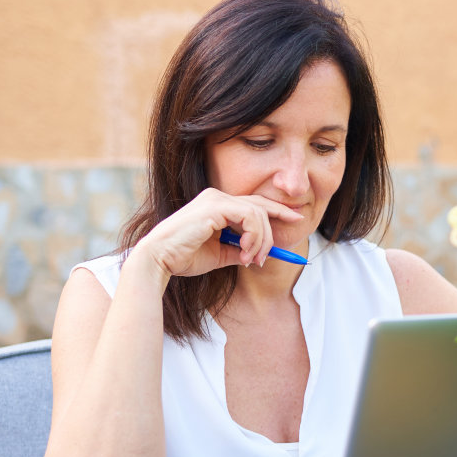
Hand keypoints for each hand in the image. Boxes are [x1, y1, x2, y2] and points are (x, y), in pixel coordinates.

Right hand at [133, 188, 303, 277]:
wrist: (160, 259)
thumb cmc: (184, 257)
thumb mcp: (220, 255)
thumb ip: (240, 250)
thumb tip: (261, 254)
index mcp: (218, 205)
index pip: (255, 203)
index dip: (278, 210)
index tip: (296, 219)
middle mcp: (217, 196)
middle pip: (261, 206)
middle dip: (274, 230)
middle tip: (271, 255)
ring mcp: (216, 199)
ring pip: (258, 213)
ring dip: (261, 240)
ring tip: (252, 259)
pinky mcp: (215, 206)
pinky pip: (249, 217)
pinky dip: (253, 236)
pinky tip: (244, 251)